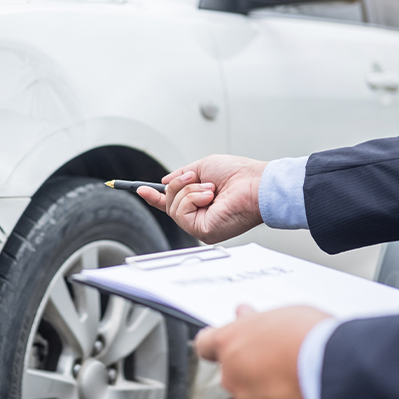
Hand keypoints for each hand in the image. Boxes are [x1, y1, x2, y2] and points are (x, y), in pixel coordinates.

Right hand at [137, 155, 267, 243]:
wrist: (256, 184)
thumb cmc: (239, 174)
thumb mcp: (203, 167)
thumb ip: (182, 175)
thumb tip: (164, 183)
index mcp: (201, 203)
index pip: (174, 204)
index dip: (156, 197)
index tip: (141, 189)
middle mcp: (200, 217)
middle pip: (169, 203)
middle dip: (179, 186)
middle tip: (196, 178)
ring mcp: (201, 226)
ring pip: (173, 207)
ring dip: (189, 190)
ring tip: (210, 189)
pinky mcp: (203, 232)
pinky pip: (181, 213)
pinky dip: (192, 198)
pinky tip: (210, 197)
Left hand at [195, 305, 331, 398]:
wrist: (341, 378)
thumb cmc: (315, 341)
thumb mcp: (284, 315)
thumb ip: (258, 321)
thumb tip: (246, 316)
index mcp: (231, 343)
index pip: (206, 345)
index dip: (217, 346)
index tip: (227, 347)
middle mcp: (231, 376)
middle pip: (235, 374)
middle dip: (253, 370)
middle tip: (281, 364)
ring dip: (269, 395)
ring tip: (301, 386)